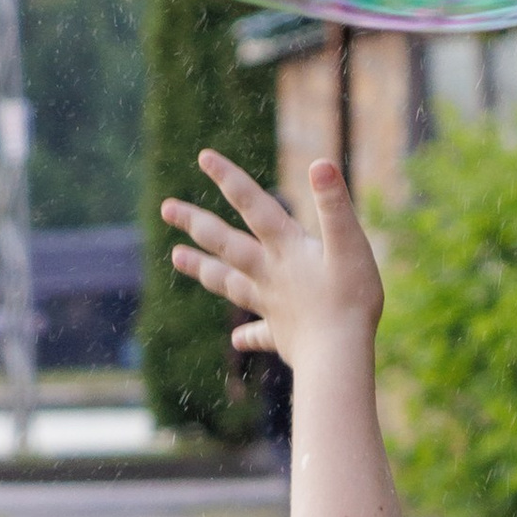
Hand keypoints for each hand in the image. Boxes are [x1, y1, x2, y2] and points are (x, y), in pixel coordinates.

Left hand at [161, 149, 382, 364]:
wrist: (339, 359)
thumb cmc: (350, 301)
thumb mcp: (351, 245)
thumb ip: (334, 205)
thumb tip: (320, 163)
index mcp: (287, 249)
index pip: (254, 206)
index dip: (231, 179)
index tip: (203, 157)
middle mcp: (271, 274)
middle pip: (227, 244)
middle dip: (197, 224)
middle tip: (166, 208)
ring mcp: (272, 306)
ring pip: (230, 283)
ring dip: (203, 269)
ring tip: (176, 257)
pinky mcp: (283, 337)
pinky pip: (261, 335)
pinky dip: (250, 337)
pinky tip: (238, 340)